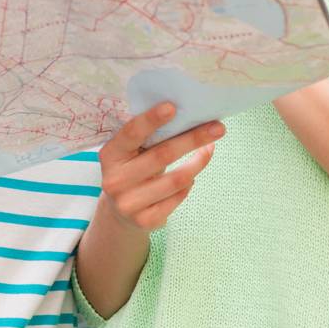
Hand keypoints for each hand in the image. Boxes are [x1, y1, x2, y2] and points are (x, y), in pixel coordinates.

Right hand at [97, 103, 223, 231]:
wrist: (119, 211)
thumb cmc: (133, 170)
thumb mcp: (131, 153)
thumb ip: (149, 138)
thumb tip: (189, 116)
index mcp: (110, 155)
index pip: (131, 133)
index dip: (151, 119)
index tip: (172, 106)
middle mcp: (115, 180)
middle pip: (163, 154)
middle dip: (193, 139)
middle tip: (218, 127)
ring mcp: (129, 203)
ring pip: (177, 179)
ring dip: (199, 162)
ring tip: (208, 149)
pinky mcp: (145, 221)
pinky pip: (179, 196)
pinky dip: (190, 183)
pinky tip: (191, 176)